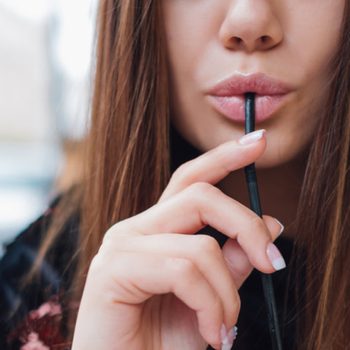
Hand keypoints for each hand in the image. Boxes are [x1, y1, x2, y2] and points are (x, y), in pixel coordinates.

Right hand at [72, 130, 284, 349]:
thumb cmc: (162, 343)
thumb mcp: (212, 299)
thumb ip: (234, 260)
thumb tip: (269, 223)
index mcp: (157, 229)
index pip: (190, 179)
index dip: (224, 157)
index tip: (257, 141)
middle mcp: (136, 228)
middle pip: (202, 196)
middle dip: (246, 226)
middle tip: (273, 263)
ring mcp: (122, 245)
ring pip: (201, 245)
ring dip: (228, 293)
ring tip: (225, 329)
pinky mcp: (113, 269)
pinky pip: (184, 271)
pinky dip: (211, 306)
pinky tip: (211, 334)